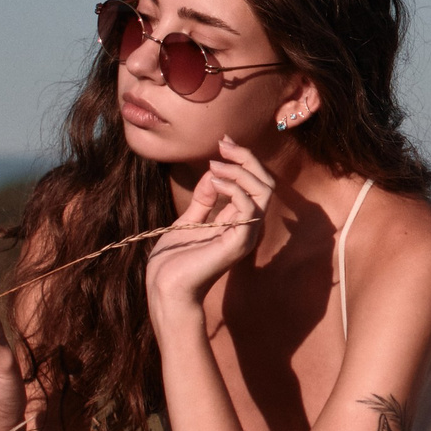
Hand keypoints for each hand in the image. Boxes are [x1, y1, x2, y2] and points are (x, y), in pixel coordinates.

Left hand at [144, 138, 275, 314]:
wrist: (165, 289)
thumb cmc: (174, 262)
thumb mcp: (188, 221)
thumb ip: (204, 200)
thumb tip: (213, 174)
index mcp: (238, 223)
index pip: (255, 184)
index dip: (242, 160)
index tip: (223, 142)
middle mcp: (248, 228)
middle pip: (265, 183)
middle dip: (246, 158)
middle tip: (224, 145)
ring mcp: (246, 235)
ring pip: (263, 191)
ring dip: (240, 171)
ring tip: (215, 165)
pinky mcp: (239, 242)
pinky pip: (249, 207)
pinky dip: (235, 188)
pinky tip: (215, 181)